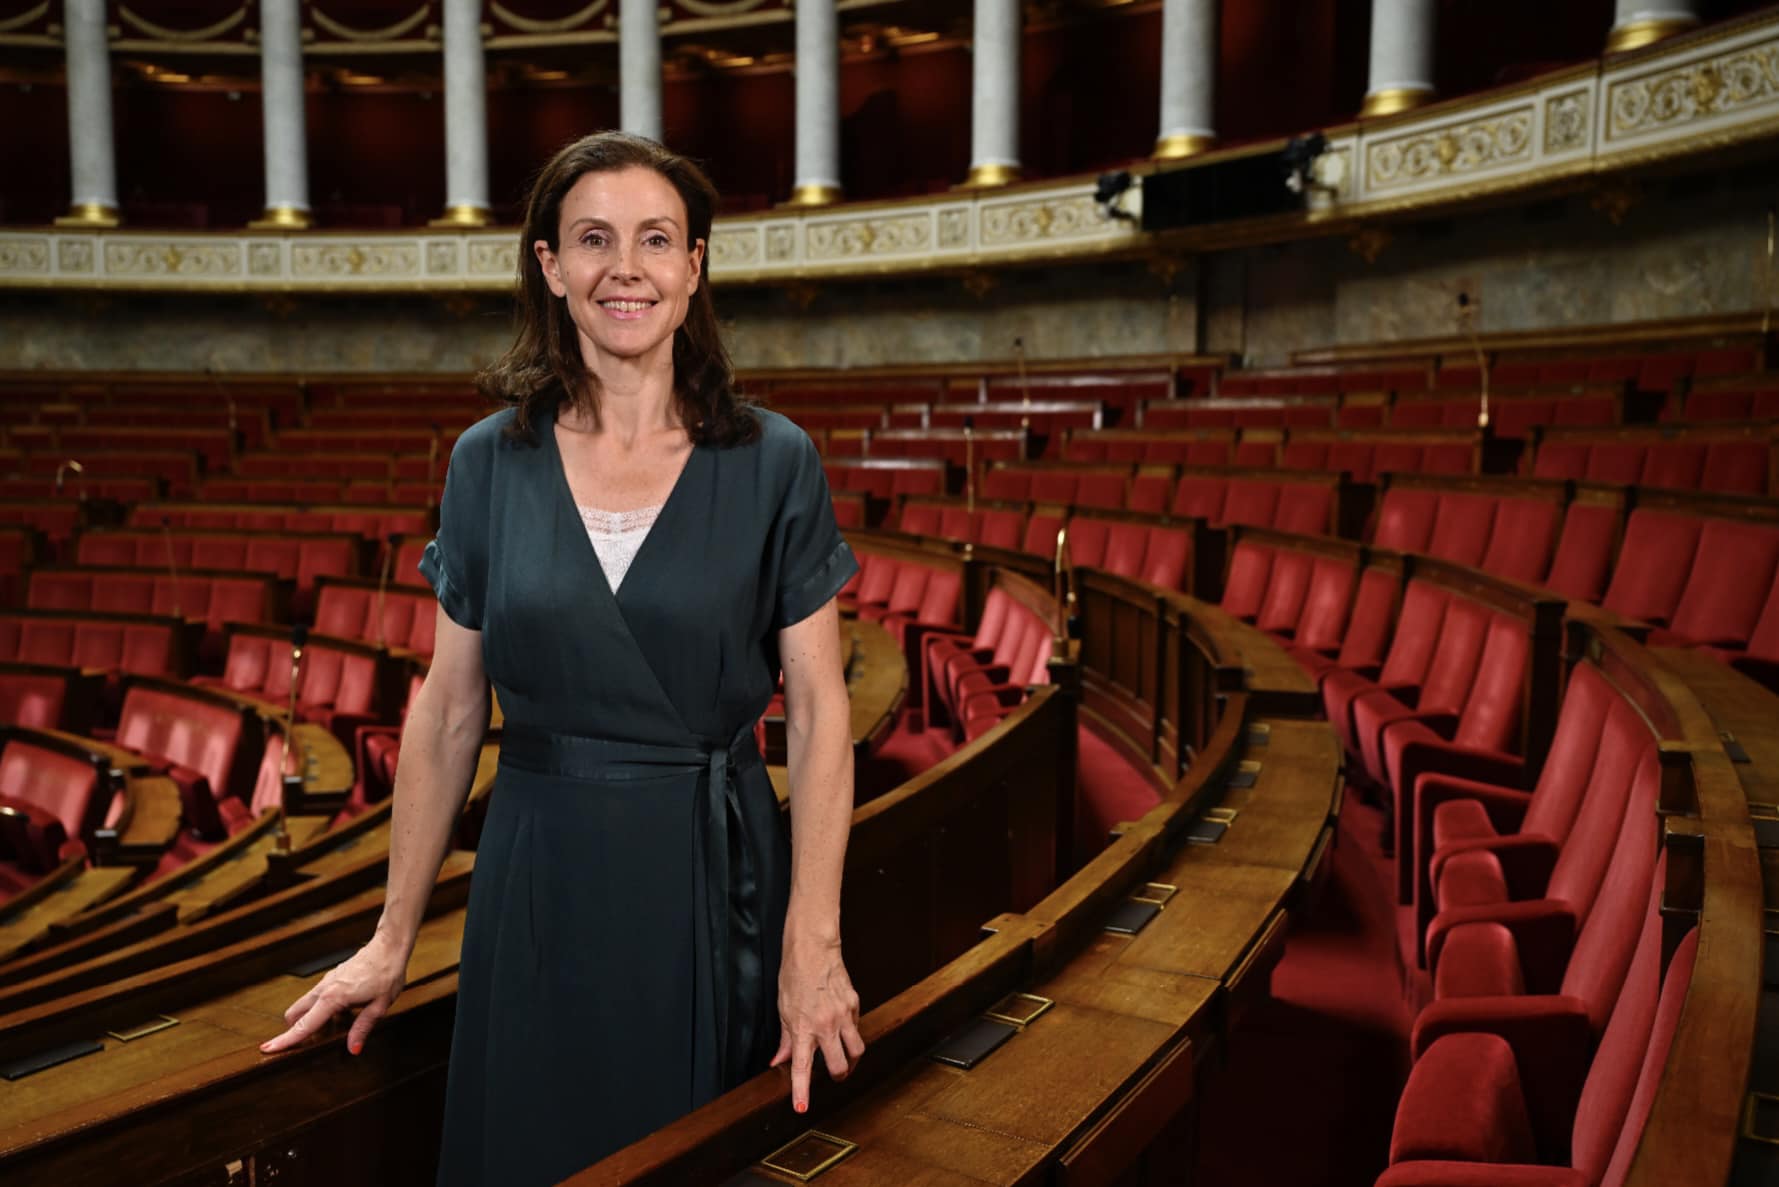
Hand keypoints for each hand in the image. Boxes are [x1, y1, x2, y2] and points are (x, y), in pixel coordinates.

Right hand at [260, 934, 407, 1055]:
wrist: (389, 947)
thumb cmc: (387, 974)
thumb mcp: (379, 1006)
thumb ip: (362, 1028)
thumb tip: (352, 1049)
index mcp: (333, 998)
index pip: (304, 1025)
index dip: (285, 1040)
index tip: (267, 1049)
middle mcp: (324, 989)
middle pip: (294, 1014)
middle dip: (294, 1030)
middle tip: (309, 1043)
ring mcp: (326, 982)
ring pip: (305, 1004)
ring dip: (310, 1019)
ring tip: (334, 1029)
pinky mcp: (332, 978)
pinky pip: (318, 997)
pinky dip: (321, 1009)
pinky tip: (344, 1013)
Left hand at [769, 931, 864, 1113]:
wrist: (813, 948)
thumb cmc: (795, 975)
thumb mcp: (783, 1009)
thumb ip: (784, 1039)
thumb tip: (778, 1060)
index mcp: (803, 1028)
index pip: (802, 1068)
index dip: (802, 1091)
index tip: (802, 1108)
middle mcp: (826, 1025)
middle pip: (841, 1066)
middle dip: (838, 1076)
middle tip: (834, 1074)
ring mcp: (843, 1015)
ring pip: (857, 1050)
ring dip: (851, 1059)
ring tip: (845, 1057)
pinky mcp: (855, 1004)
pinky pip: (857, 1027)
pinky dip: (851, 1032)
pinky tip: (842, 1026)